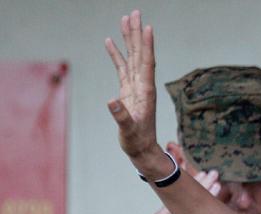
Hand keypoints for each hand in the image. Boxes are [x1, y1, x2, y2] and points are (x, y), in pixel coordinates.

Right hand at [105, 10, 162, 172]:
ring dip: (129, 39)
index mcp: (145, 91)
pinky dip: (117, 54)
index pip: (146, 63)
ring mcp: (136, 87)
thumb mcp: (129, 130)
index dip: (146, 45)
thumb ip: (121, 116)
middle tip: (134, 12)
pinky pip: (123, 68)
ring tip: (125, 19)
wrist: (142, 150)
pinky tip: (110, 42)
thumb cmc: (137, 141)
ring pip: (133, 57)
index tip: (146, 26)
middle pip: (140, 54)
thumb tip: (112, 101)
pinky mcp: (128, 91)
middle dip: (136, 33)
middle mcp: (143, 85)